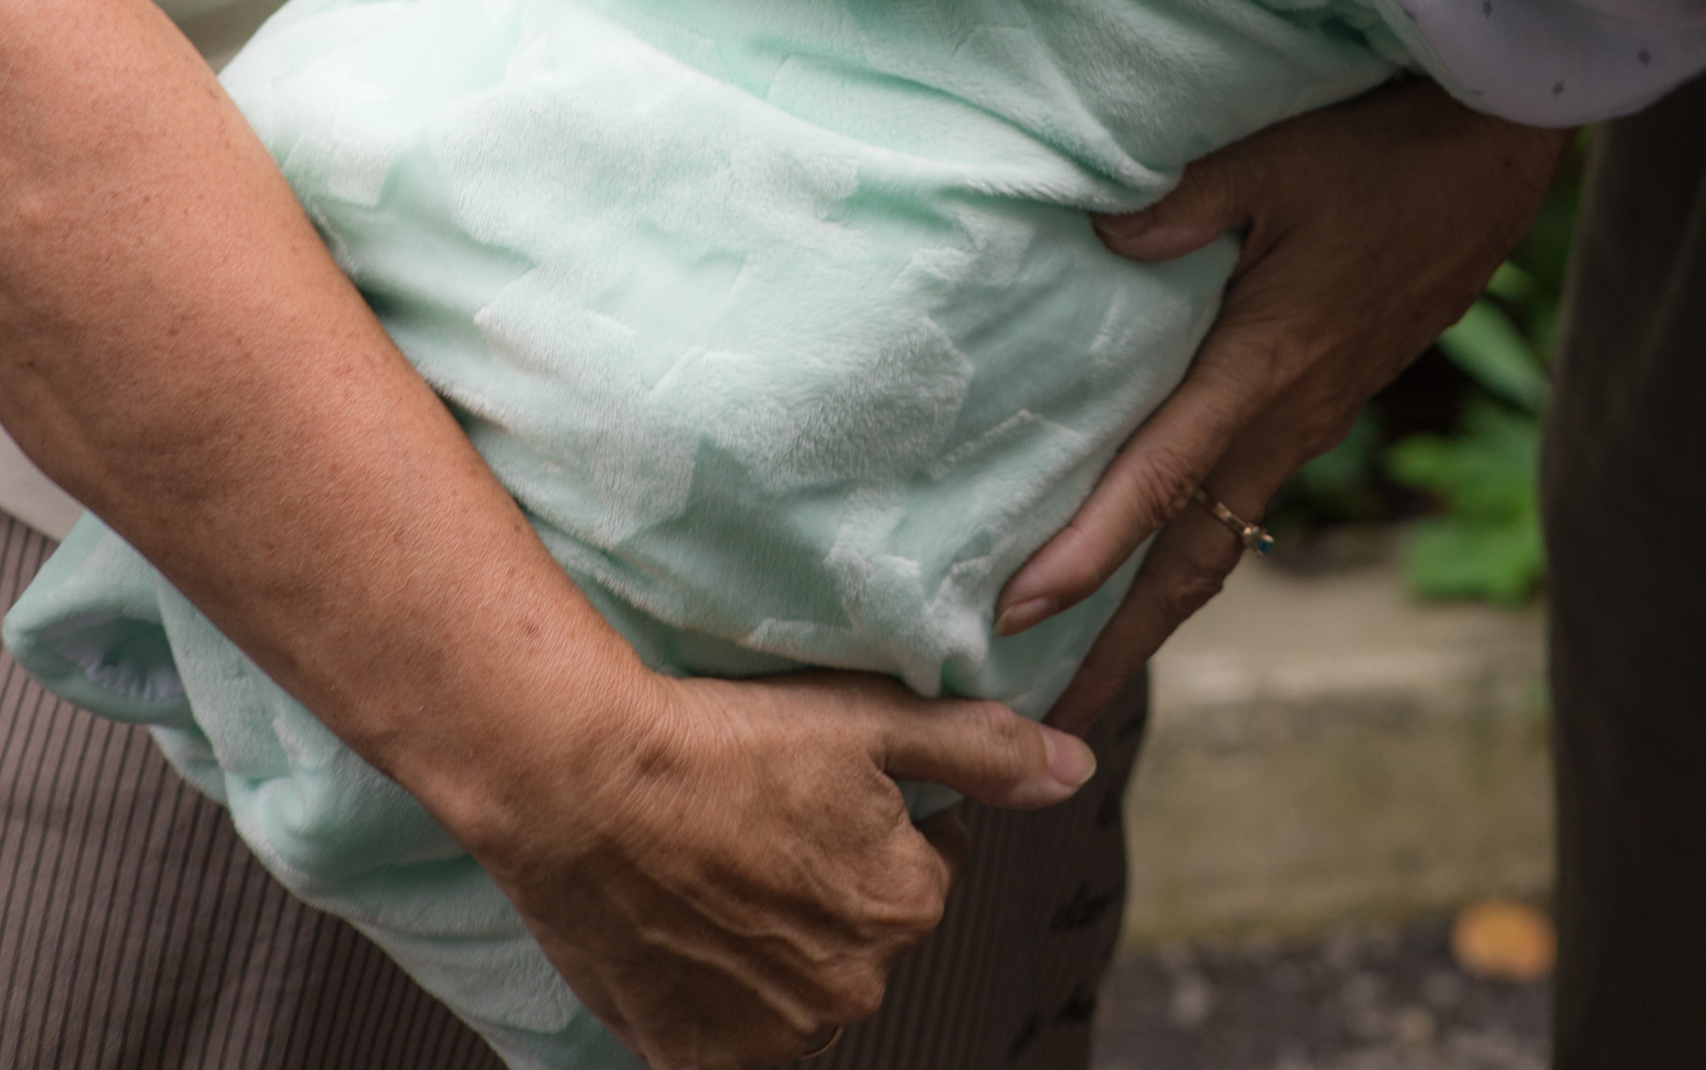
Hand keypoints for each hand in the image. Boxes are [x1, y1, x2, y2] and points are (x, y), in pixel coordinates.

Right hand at [463, 662, 1092, 1069]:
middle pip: (863, 928)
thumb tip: (1073, 771)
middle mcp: (851, 992)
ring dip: (777, 938)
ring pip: (801, 981)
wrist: (584, 785)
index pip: (924, 863)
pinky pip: (730, 1031)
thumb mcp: (872, 717)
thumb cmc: (727, 738)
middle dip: (831, 881)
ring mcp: (769, 1036)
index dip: (880, 814)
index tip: (819, 782)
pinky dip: (716, 990)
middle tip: (763, 817)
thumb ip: (984, 748)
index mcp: (906, 907)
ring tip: (719, 864)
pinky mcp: (692, 1060)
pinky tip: (687, 926)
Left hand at [993, 82, 1564, 727]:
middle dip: (1118, 645)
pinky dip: (1193, 542)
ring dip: (1152, 605)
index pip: (1159, 481)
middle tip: (1044, 717)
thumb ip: (1181, 205)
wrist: (1494, 161)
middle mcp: (1288, 418)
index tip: (1015, 617)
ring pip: (1221, 540)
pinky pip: (1249, 495)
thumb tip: (1099, 236)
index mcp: (1263, 366)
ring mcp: (1314, 420)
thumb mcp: (1273, 161)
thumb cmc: (1384, 154)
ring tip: (1083, 654)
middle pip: (1191, 565)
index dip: (1086, 553)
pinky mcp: (1330, 400)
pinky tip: (1158, 539)